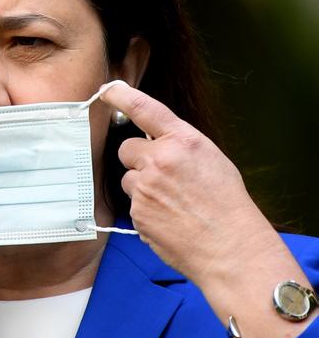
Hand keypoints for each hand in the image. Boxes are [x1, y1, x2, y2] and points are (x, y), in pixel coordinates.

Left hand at [100, 83, 272, 284]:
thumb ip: (179, 145)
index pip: (145, 109)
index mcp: (183, 141)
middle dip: (138, 159)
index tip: (107, 90)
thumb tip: (155, 139)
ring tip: (171, 203)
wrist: (231, 248)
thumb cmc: (227, 204)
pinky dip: (146, 210)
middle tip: (162, 176)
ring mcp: (145, 187)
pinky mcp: (137, 211)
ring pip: (129, 179)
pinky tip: (169, 219)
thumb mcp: (210, 159)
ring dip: (143, 187)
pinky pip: (133, 204)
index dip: (122, 96)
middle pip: (127, 149)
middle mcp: (160, 159)